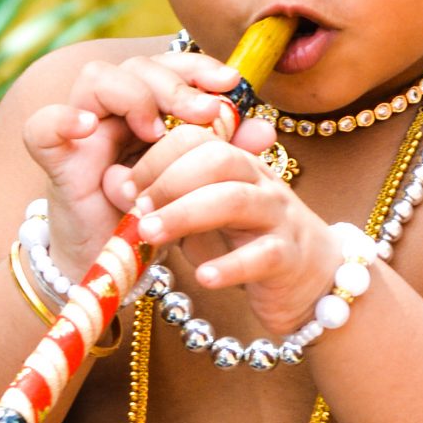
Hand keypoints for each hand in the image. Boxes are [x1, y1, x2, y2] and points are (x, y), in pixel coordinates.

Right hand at [22, 47, 269, 275]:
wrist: (113, 267)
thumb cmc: (154, 220)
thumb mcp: (198, 184)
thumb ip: (228, 153)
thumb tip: (265, 128)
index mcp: (149, 110)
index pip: (170, 66)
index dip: (198, 66)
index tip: (231, 83)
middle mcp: (114, 112)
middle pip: (137, 66)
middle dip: (175, 84)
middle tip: (205, 113)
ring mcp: (82, 132)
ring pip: (96, 79)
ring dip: (132, 96)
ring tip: (153, 130)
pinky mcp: (56, 161)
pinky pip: (42, 127)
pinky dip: (63, 119)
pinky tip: (88, 127)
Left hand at [123, 127, 352, 337]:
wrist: (311, 284)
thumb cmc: (247, 245)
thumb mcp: (200, 218)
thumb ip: (162, 199)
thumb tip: (111, 182)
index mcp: (235, 165)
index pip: (195, 137)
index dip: (155, 156)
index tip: (125, 189)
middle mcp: (259, 182)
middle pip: (217, 158)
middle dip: (168, 179)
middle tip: (135, 210)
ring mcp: (278, 218)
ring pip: (235, 199)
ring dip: (186, 214)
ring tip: (149, 235)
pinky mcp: (289, 258)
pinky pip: (262, 255)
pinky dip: (230, 266)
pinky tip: (202, 278)